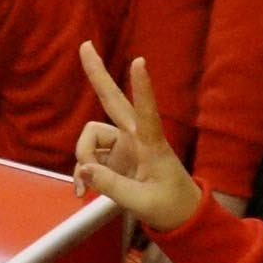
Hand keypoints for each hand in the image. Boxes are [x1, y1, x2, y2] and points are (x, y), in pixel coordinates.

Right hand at [72, 42, 203, 232]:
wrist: (180, 217)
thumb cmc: (170, 207)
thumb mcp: (142, 202)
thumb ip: (111, 186)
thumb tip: (84, 169)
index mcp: (152, 144)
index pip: (147, 112)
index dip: (142, 88)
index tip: (139, 61)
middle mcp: (135, 137)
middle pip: (112, 100)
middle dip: (97, 75)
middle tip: (85, 45)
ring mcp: (123, 146)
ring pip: (91, 137)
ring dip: (83, 158)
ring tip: (84, 187)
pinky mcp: (114, 157)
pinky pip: (89, 157)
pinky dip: (83, 173)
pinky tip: (82, 191)